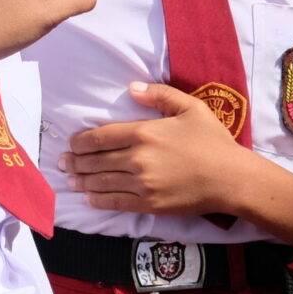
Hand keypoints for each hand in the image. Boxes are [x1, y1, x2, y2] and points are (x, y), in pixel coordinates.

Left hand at [61, 82, 253, 216]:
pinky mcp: (149, 204)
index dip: (80, 142)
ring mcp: (142, 184)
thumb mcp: (190, 107)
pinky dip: (99, 200)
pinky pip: (116, 202)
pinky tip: (89, 199)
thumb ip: (159, 95)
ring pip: (102, 183)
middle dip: (75, 163)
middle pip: (96, 161)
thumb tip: (132, 89)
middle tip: (62, 164)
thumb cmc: (212, 141)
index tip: (71, 144)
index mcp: (144, 133)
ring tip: (70, 181)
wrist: (231, 179)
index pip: (100, 137)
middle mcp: (137, 158)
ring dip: (82, 182)